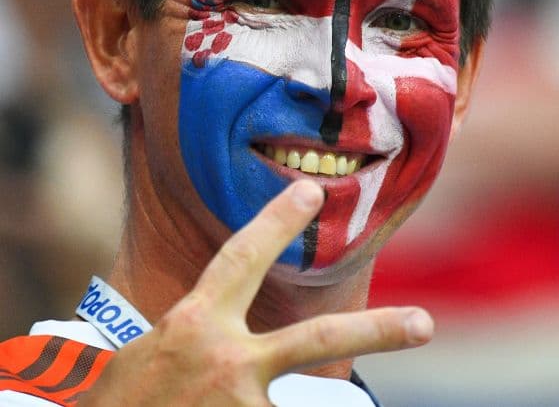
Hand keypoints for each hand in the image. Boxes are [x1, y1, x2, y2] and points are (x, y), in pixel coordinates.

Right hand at [78, 179, 433, 405]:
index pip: (242, 258)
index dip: (277, 221)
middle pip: (319, 336)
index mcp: (193, 325)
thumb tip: (218, 322)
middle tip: (424, 324)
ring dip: (311, 403)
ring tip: (368, 371)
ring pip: (305, 401)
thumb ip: (192, 332)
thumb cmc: (114, 403)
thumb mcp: (144, 354)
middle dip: (378, 329)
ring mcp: (240, 406)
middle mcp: (226, 361)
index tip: (310, 192)